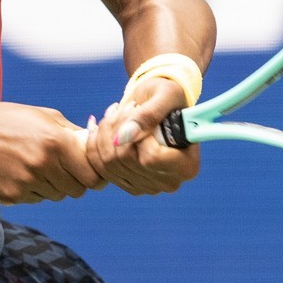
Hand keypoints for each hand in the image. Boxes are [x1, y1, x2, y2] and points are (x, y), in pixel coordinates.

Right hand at [0, 102, 105, 203]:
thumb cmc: (6, 120)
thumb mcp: (43, 116)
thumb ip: (72, 133)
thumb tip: (94, 146)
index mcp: (56, 143)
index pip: (93, 175)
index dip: (95, 173)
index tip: (90, 168)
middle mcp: (43, 166)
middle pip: (78, 190)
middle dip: (75, 180)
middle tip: (63, 167)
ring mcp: (27, 184)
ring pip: (57, 196)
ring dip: (54, 185)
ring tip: (35, 165)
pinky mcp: (12, 197)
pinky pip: (36, 199)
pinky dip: (34, 189)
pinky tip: (19, 172)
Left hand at [85, 75, 201, 194]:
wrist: (158, 104)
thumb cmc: (169, 97)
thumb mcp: (166, 95)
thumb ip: (149, 115)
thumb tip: (121, 138)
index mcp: (187, 165)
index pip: (150, 158)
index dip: (139, 134)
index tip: (140, 111)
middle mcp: (169, 182)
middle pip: (126, 160)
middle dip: (118, 126)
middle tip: (128, 106)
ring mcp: (146, 186)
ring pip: (108, 163)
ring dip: (106, 131)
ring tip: (116, 112)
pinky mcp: (127, 184)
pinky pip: (99, 167)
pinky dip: (95, 143)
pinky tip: (99, 126)